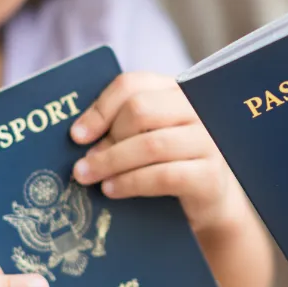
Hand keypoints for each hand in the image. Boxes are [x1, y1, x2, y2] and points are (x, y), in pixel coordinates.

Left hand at [69, 72, 246, 233]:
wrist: (210, 202)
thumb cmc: (171, 164)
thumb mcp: (148, 137)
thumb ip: (123, 127)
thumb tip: (81, 136)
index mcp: (177, 91)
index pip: (133, 84)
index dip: (100, 108)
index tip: (76, 135)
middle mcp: (196, 110)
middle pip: (141, 110)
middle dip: (106, 138)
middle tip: (82, 163)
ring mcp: (207, 141)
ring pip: (150, 144)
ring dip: (111, 162)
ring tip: (88, 177)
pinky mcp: (210, 174)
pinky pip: (163, 176)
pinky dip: (131, 183)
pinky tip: (112, 190)